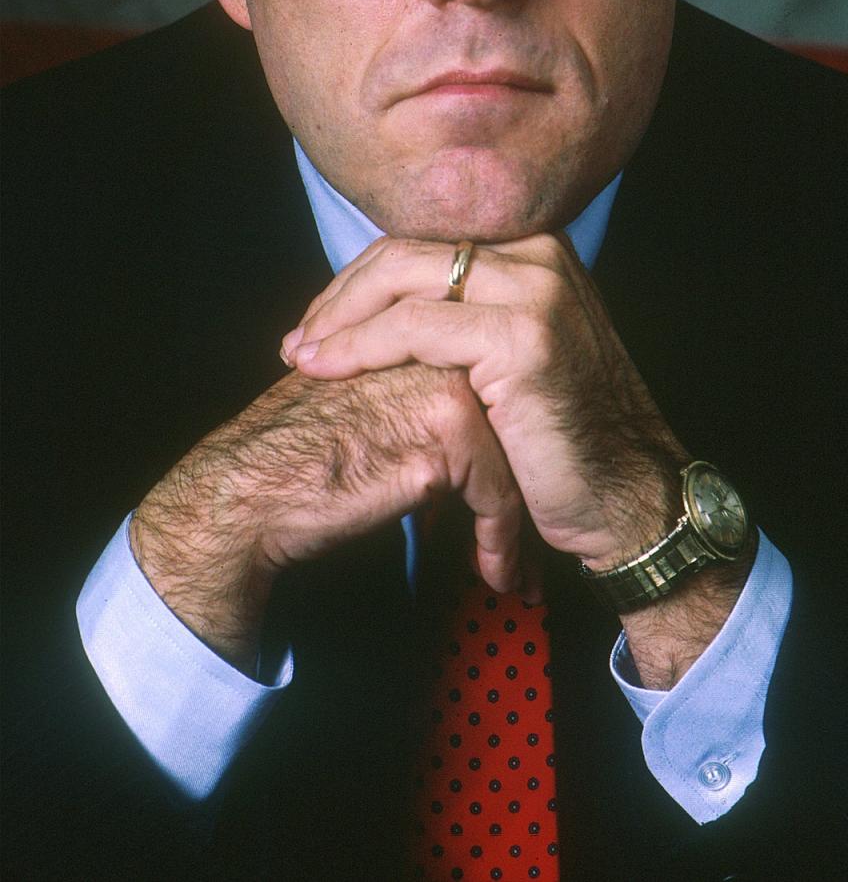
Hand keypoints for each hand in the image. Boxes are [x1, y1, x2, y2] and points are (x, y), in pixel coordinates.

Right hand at [130, 361, 525, 674]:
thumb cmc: (297, 457)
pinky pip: (499, 493)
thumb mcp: (365, 401)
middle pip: (514, 419)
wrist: (249, 491)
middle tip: (539, 548)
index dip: (513, 446)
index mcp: (416, 333)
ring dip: (521, 526)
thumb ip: (414, 391)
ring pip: (515, 457)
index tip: (527, 496)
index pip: (494, 386)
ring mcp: (444, 386)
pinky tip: (494, 573)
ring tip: (523, 573)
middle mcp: (439, 349)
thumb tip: (477, 425)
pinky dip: (502, 540)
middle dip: (531, 487)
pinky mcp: (444, 436)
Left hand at [283, 234, 753, 686]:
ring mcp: (535, 290)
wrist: (626, 495)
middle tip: (300, 341)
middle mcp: (539, 254)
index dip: (361, 280)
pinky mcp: (523, 336)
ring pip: (402, 280)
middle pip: (406, 253)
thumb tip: (376, 303)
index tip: (321, 321)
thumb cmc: (560, 437)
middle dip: (340, 296)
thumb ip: (463, 315)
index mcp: (535, 249)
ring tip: (303, 358)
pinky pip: (414, 328)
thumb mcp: (511, 353)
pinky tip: (330, 370)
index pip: (423, 244)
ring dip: (339, 321)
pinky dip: (361, 347)